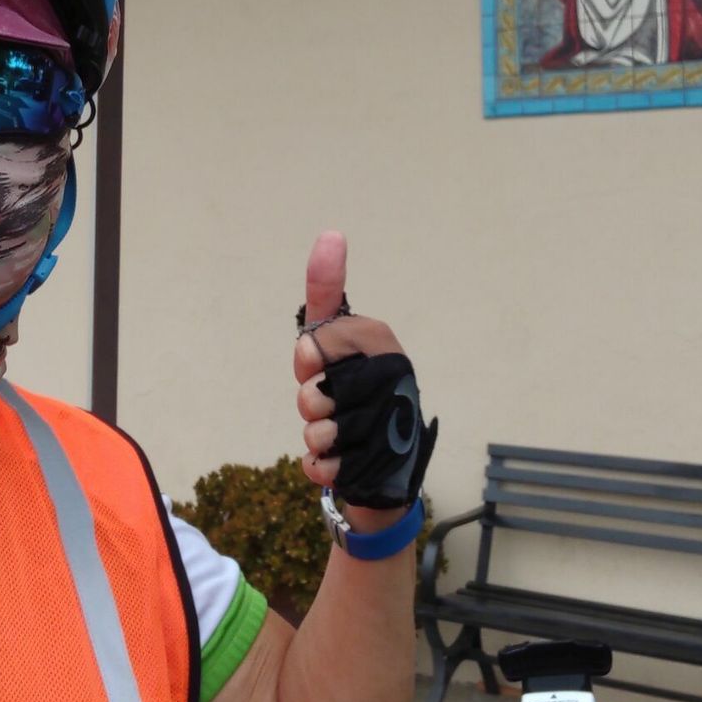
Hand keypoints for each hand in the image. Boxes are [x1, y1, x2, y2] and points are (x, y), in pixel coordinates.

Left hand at [293, 232, 408, 528]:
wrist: (380, 458)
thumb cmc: (351, 389)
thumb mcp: (335, 336)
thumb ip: (326, 290)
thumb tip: (331, 234)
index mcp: (382, 342)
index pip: (312, 344)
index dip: (307, 358)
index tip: (318, 363)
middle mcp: (393, 379)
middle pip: (311, 392)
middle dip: (309, 401)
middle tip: (326, 403)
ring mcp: (389, 426)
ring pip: (317, 431)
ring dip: (316, 436)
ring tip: (336, 433)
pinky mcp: (379, 467)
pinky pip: (322, 466)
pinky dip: (320, 466)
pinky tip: (337, 460)